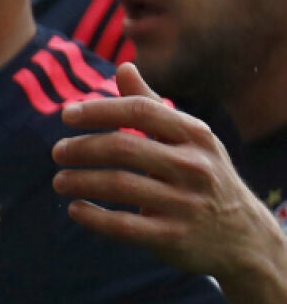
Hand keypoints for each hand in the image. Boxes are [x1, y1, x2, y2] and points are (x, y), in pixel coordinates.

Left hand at [53, 63, 286, 282]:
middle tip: (57, 151)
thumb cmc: (205, 176)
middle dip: (81, 147)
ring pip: (119, 185)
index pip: (140, 110)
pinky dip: (92, 216)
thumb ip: (152, 105)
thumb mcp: (189, 139)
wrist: (245, 238)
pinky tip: (74, 209)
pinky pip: (123, 225)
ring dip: (79, 181)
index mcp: (195, 135)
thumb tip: (124, 66)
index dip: (99, 109)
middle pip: (123, 147)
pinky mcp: (174, 237)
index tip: (66, 115)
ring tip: (60, 180)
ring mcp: (186, 204)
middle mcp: (194, 167)